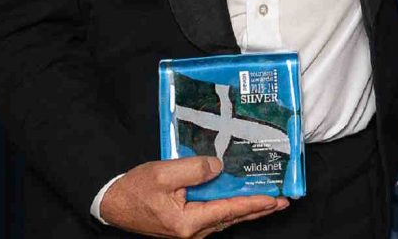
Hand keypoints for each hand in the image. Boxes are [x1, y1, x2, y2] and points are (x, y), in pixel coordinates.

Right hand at [100, 157, 288, 237]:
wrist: (114, 203)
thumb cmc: (136, 189)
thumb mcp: (164, 174)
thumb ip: (194, 169)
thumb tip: (219, 167)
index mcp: (188, 222)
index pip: (229, 210)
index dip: (253, 203)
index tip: (274, 199)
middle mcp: (192, 231)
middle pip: (232, 217)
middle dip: (258, 209)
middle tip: (283, 201)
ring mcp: (190, 229)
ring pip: (225, 217)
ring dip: (247, 208)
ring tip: (269, 200)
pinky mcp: (186, 224)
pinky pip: (215, 214)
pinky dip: (231, 207)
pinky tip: (241, 199)